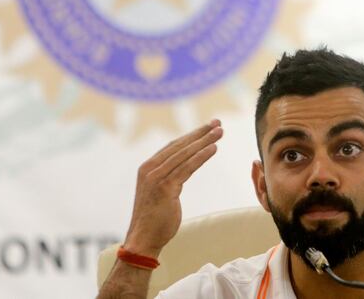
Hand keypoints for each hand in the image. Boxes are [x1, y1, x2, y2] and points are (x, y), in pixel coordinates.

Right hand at [123, 119, 222, 255]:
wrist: (143, 239)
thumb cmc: (154, 218)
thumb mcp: (160, 192)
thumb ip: (168, 177)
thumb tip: (181, 170)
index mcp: (147, 167)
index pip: (173, 146)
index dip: (191, 135)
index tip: (208, 127)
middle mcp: (150, 169)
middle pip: (180, 145)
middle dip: (200, 133)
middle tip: (218, 123)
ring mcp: (156, 177)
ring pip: (185, 154)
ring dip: (204, 141)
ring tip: (220, 132)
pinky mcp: (165, 187)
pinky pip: (187, 167)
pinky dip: (201, 156)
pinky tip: (213, 149)